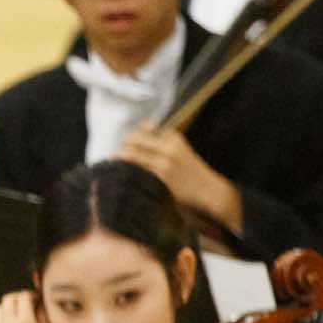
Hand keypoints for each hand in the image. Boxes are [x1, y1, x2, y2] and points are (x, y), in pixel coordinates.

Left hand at [118, 124, 241, 231]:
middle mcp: (168, 148)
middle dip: (121, 149)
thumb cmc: (191, 173)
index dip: (129, 140)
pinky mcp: (161, 179)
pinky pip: (136, 173)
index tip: (125, 147)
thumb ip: (162, 143)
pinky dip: (125, 173)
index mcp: (173, 138)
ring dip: (119, 160)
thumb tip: (137, 139)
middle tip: (115, 158)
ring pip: (131, 156)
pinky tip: (121, 178)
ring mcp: (164, 163)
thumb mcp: (180, 151)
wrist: (209, 191)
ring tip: (113, 167)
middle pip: (132, 142)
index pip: (141, 131)